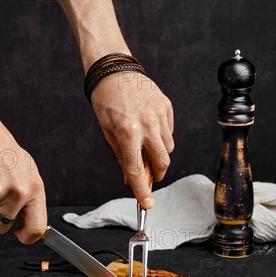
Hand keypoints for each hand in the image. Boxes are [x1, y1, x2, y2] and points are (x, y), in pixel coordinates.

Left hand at [91, 72, 173, 208]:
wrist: (114, 71)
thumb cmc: (106, 102)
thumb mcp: (108, 131)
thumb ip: (122, 156)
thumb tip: (130, 178)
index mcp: (128, 133)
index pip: (137, 169)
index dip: (142, 190)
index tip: (147, 204)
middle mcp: (147, 124)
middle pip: (162, 162)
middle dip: (157, 174)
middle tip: (150, 176)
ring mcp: (159, 114)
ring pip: (168, 147)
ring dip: (159, 154)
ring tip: (145, 144)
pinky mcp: (166, 106)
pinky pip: (169, 131)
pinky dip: (162, 137)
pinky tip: (149, 128)